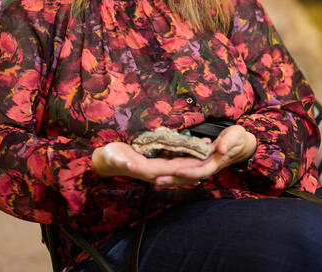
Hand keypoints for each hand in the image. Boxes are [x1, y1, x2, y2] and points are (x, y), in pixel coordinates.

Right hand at [91, 142, 205, 186]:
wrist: (106, 162)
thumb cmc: (110, 157)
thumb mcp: (114, 157)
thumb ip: (121, 162)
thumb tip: (130, 165)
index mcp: (149, 170)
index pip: (174, 168)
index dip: (189, 163)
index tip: (203, 158)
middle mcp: (157, 173)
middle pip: (182, 168)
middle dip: (198, 162)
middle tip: (215, 152)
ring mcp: (158, 170)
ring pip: (181, 166)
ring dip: (196, 159)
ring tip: (210, 149)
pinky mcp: (157, 164)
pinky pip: (176, 162)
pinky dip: (188, 157)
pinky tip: (197, 150)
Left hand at [157, 125, 256, 186]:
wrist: (240, 145)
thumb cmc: (237, 138)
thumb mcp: (235, 136)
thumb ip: (228, 142)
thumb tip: (221, 149)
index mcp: (216, 162)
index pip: (201, 170)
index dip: (190, 172)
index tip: (177, 171)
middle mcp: (207, 168)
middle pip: (189, 178)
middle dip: (173, 180)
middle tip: (156, 181)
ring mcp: (202, 167)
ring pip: (184, 177)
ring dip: (170, 180)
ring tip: (154, 181)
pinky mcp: (197, 165)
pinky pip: (184, 172)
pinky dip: (172, 175)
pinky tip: (161, 175)